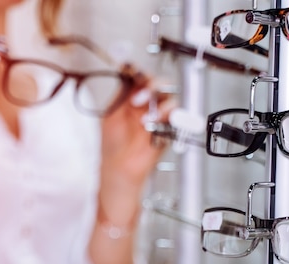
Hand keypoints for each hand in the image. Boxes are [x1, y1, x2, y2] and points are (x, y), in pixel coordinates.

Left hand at [100, 72, 175, 191]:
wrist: (120, 167)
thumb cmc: (112, 144)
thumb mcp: (111, 114)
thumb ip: (121, 94)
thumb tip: (127, 73)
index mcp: (133, 98)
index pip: (141, 78)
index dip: (139, 72)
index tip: (134, 71)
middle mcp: (148, 105)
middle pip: (159, 85)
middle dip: (152, 87)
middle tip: (138, 100)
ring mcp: (159, 116)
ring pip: (170, 99)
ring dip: (159, 106)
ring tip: (146, 120)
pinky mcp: (168, 129)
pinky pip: (176, 118)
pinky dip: (168, 118)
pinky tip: (154, 125)